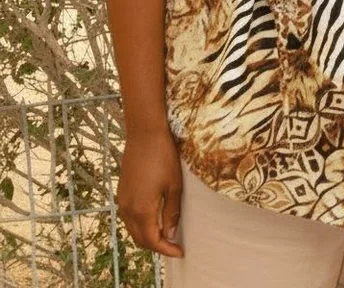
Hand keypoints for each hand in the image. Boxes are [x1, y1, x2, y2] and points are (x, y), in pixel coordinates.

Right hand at [117, 125, 183, 256]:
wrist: (144, 132)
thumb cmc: (163, 156)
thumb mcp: (174, 185)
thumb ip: (171, 212)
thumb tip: (170, 233)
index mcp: (142, 210)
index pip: (152, 241)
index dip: (166, 249)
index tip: (180, 252)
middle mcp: (127, 209)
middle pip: (140, 239)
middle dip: (156, 245)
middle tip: (174, 245)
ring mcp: (122, 200)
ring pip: (132, 229)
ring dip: (147, 236)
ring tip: (165, 233)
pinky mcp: (121, 191)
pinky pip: (128, 217)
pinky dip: (140, 224)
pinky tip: (152, 217)